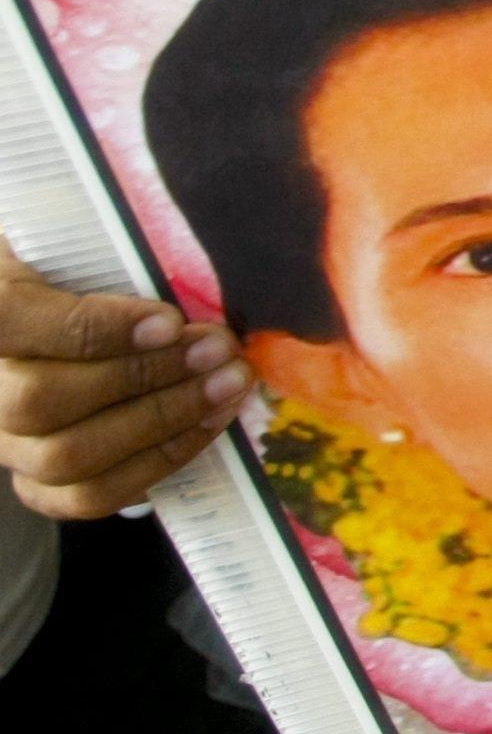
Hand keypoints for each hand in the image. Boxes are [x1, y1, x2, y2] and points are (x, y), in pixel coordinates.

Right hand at [0, 236, 246, 518]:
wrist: (58, 317)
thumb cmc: (73, 261)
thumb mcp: (75, 236)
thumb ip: (108, 249)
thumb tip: (186, 272)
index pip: (9, 320)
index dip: (92, 329)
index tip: (169, 320)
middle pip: (41, 400)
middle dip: (145, 377)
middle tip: (219, 349)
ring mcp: (2, 440)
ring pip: (64, 456)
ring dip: (162, 422)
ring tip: (228, 385)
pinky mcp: (33, 479)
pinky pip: (83, 497)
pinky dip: (153, 466)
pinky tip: (206, 426)